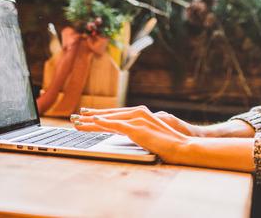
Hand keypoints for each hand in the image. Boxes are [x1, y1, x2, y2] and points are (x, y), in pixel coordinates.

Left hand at [74, 106, 205, 136]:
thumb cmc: (170, 144)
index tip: (88, 116)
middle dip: (92, 116)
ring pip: (109, 119)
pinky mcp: (138, 128)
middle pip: (110, 115)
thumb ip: (138, 132)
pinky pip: (116, 125)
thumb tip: (126, 133)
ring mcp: (138, 119)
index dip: (101, 115)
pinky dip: (103, 123)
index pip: (116, 114)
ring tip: (77, 122)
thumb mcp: (151, 136)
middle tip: (76, 116)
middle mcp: (139, 113)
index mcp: (141, 115)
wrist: (184, 146)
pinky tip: (93, 122)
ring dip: (91, 121)